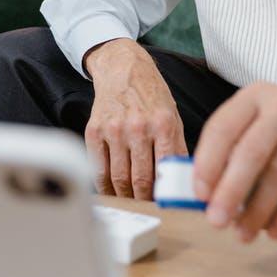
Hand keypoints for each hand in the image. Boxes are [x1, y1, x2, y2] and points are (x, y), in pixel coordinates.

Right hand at [83, 38, 187, 199]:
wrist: (122, 68)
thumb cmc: (151, 94)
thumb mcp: (173, 116)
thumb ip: (177, 147)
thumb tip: (181, 180)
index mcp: (163, 124)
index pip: (165, 170)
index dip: (164, 193)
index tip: (165, 205)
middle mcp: (138, 127)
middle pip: (140, 179)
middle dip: (144, 200)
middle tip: (147, 208)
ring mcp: (114, 130)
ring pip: (119, 178)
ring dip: (125, 196)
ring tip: (131, 203)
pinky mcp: (94, 131)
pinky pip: (98, 168)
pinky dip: (104, 186)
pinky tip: (111, 192)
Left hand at [193, 71, 276, 241]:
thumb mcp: (260, 117)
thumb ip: (233, 147)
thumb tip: (206, 194)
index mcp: (255, 95)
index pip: (224, 127)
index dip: (207, 163)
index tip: (199, 195)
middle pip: (252, 151)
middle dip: (231, 191)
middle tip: (217, 221)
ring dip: (260, 211)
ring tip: (244, 233)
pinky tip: (276, 230)